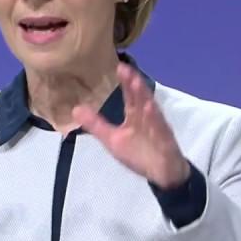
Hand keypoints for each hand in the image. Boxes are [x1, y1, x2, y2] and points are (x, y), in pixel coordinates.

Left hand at [73, 63, 189, 188]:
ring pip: (150, 109)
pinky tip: (149, 109)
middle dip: (133, 83)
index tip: (119, 66)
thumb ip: (96, 124)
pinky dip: (155, 120)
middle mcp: (147, 118)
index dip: (125, 82)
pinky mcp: (165, 141)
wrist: (163, 174)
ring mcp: (157, 128)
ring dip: (144, 96)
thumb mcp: (113, 139)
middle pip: (140, 98)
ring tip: (136, 82)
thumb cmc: (139, 154)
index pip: (130, 96)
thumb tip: (75, 109)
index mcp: (135, 116)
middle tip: (124, 67)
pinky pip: (160, 130)